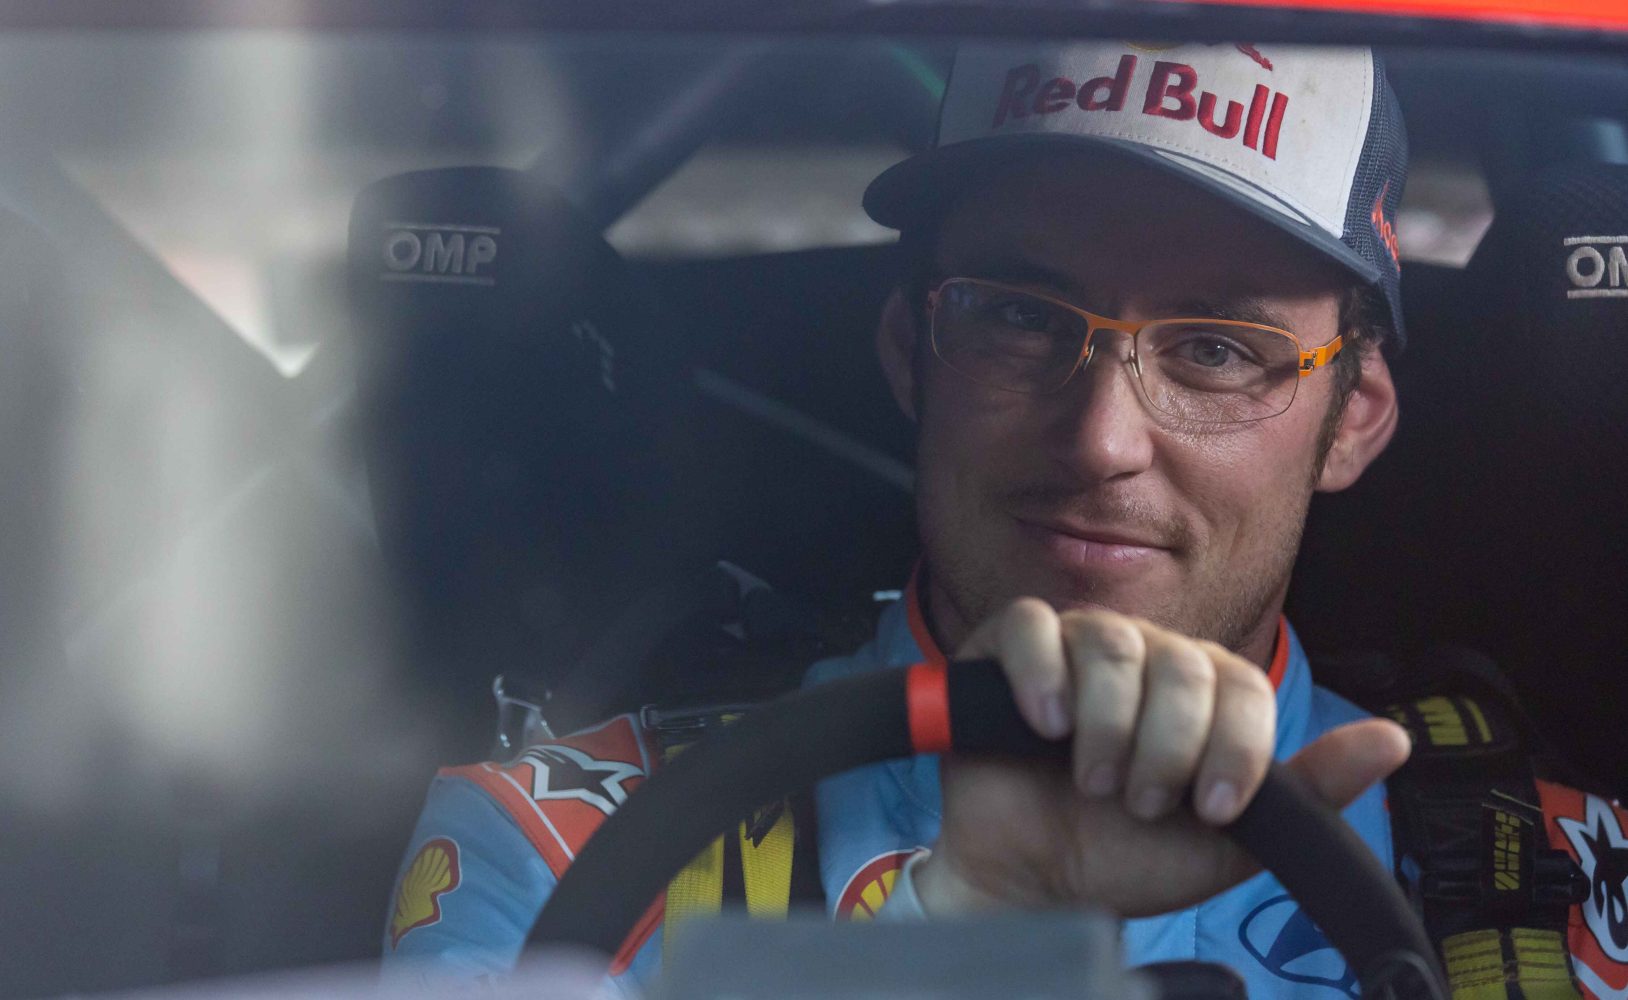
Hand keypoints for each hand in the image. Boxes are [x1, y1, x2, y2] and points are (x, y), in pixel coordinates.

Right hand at [913, 599, 1409, 917]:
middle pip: (1179, 660)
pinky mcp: (1004, 650)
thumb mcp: (1228, 840)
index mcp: (1197, 693)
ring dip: (1109, 724)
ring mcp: (1073, 647)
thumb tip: (1394, 740)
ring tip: (1091, 779)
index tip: (1212, 808)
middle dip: (1167, 745)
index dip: (1233, 745)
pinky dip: (1042, 671)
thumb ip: (1309, 791)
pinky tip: (1047, 723)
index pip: (1240, 682)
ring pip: (1112, 643)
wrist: (1031, 886)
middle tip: (1138, 802)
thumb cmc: (1121, 857)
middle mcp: (1141, 657)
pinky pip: (1030, 624)